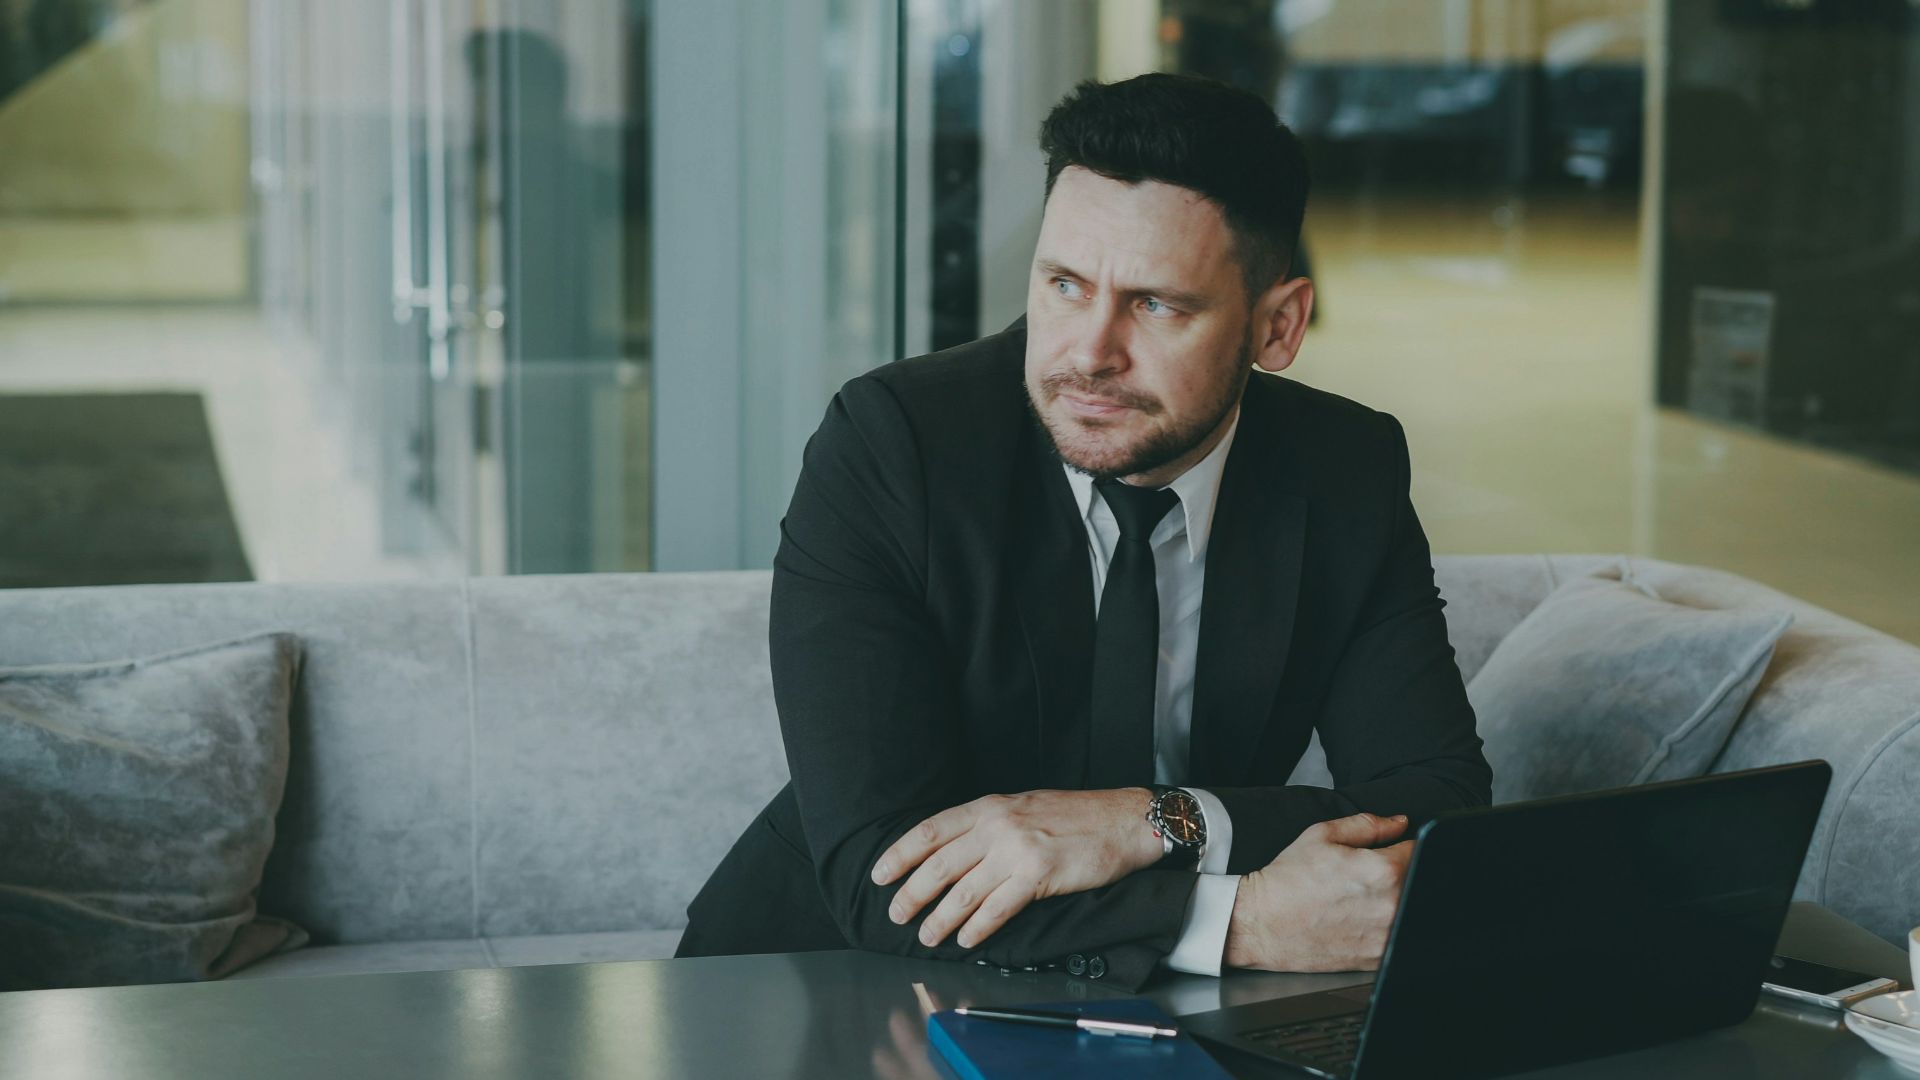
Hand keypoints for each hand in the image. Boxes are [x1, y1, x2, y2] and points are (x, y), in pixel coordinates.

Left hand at [871, 788, 1163, 949]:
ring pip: (964, 891)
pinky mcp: (1039, 875)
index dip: (900, 854)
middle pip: (939, 864)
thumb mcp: (1022, 806)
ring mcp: (1017, 850)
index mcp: (989, 806)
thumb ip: (988, 825)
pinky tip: (966, 939)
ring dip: (940, 918)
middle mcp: (997, 825)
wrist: (1123, 820)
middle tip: (896, 914)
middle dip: (912, 893)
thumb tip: (953, 853)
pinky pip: (997, 908)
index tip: (880, 874)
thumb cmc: (1076, 816)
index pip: (931, 831)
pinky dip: (977, 927)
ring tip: (927, 936)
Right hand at [1223, 812, 1413, 972]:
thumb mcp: (1322, 836)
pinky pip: (1400, 937)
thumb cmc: (1287, 881)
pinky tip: (1361, 920)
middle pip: (1420, 881)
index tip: (1389, 851)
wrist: (1262, 924)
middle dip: (1401, 875)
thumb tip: (1399, 823)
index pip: (1419, 850)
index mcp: (1383, 870)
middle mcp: (1392, 905)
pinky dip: (1388, 926)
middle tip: (1369, 878)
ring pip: (1412, 909)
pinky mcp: (1379, 958)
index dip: (1402, 847)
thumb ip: (1368, 824)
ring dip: (1397, 901)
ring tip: (1363, 900)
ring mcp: (1388, 936)